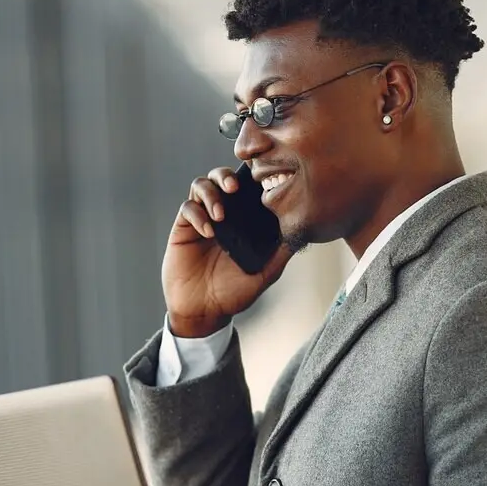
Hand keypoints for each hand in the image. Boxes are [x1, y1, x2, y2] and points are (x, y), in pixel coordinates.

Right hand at [162, 167, 293, 337]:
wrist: (203, 310)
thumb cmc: (233, 293)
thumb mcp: (264, 274)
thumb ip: (281, 252)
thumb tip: (302, 231)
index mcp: (242, 220)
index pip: (245, 187)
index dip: (249, 175)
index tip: (258, 174)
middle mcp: (222, 214)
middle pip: (220, 177)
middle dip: (226, 176)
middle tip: (235, 187)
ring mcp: (202, 219)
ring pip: (201, 186)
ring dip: (211, 193)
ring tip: (220, 214)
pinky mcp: (184, 229)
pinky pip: (188, 208)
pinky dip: (198, 214)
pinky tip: (208, 231)